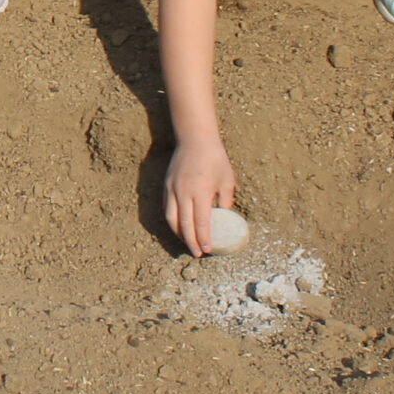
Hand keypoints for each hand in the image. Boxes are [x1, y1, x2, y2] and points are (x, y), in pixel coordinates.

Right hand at [163, 138, 237, 253]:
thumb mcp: (227, 180)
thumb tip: (224, 218)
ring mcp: (172, 189)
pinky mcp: (166, 185)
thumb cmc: (215, 159)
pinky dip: (172, 221)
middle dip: (190, 242)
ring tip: (187, 243)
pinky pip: (166, 208)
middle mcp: (183, 192)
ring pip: (171, 218)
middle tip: (197, 253)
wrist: (195, 139)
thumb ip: (225, 201)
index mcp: (200, 192)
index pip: (201, 222)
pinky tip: (178, 227)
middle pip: (184, 224)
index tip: (207, 250)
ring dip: (178, 234)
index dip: (204, 238)